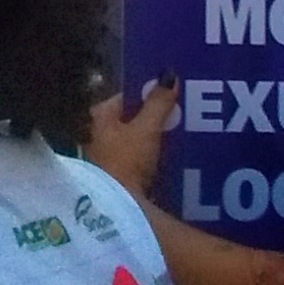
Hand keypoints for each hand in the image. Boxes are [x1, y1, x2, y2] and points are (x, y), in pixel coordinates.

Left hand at [85, 78, 176, 202]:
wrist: (116, 209)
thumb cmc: (126, 162)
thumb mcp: (145, 129)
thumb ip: (158, 103)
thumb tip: (170, 75)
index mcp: (100, 118)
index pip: (126, 97)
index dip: (147, 94)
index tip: (172, 94)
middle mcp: (98, 136)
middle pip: (132, 122)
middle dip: (155, 120)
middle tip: (184, 117)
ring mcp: (107, 160)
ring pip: (137, 144)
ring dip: (156, 143)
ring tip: (185, 139)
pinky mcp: (118, 182)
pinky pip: (141, 164)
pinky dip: (155, 162)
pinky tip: (175, 164)